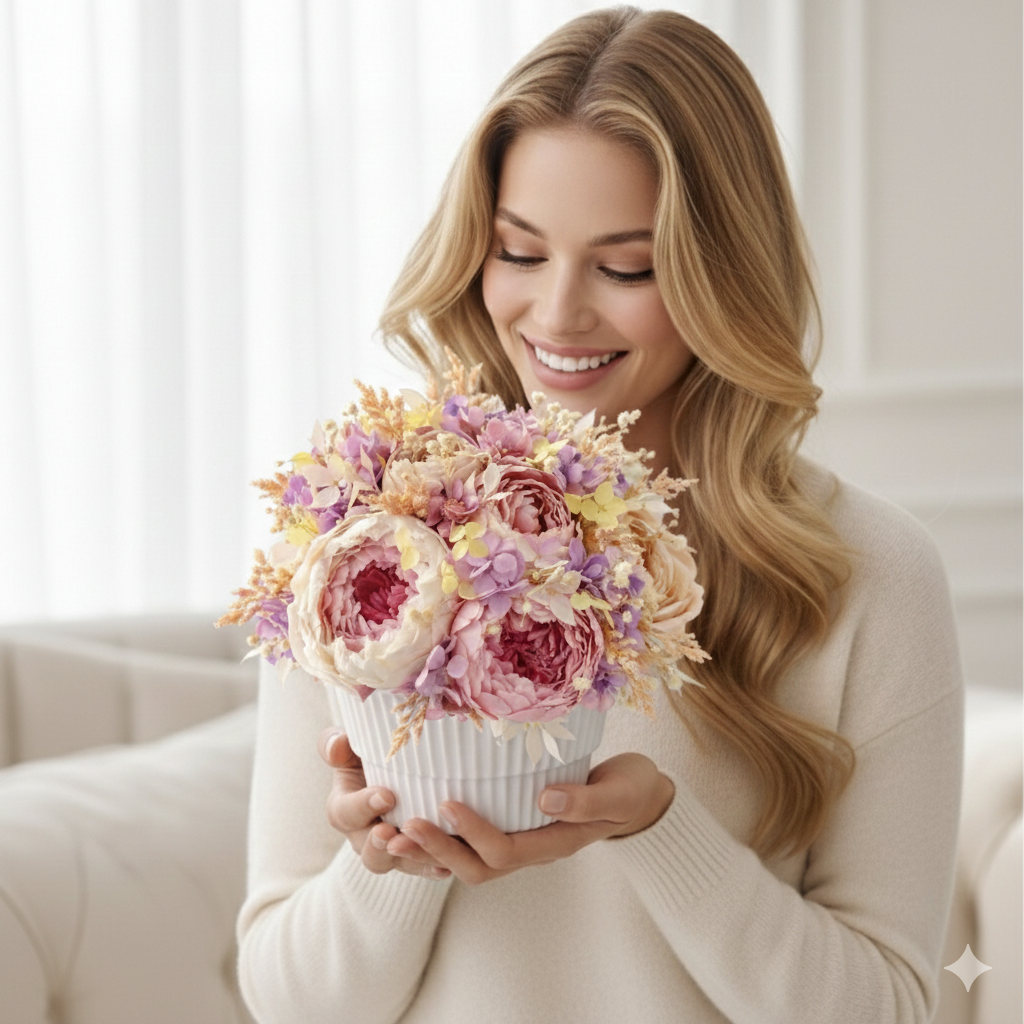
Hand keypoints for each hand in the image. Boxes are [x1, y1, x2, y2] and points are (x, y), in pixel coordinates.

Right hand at [318, 728, 450, 880]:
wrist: (405, 770)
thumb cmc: (372, 756)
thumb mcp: (352, 748)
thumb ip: (338, 744)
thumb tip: (338, 743)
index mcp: (346, 810)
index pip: (344, 813)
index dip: (362, 807)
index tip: (385, 795)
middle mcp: (366, 837)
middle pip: (368, 852)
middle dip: (379, 845)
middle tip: (391, 832)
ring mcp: (394, 851)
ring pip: (400, 864)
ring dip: (412, 858)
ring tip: (424, 848)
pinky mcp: (419, 856)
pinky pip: (426, 867)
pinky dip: (435, 866)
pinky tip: (447, 863)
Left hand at [386, 753, 673, 885]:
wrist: (639, 795)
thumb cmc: (629, 789)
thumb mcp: (617, 791)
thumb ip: (584, 799)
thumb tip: (544, 798)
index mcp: (556, 843)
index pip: (505, 850)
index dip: (473, 832)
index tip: (446, 802)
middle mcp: (535, 849)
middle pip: (480, 867)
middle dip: (439, 849)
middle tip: (403, 825)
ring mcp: (525, 841)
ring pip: (472, 861)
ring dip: (435, 850)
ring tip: (398, 829)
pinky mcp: (517, 826)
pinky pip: (476, 845)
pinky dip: (447, 839)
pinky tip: (421, 819)